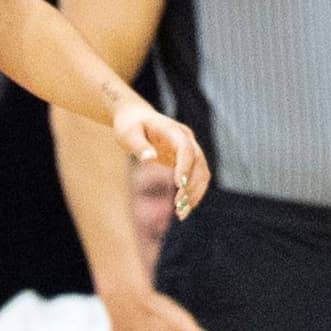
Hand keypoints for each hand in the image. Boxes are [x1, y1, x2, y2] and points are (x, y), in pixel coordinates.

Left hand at [113, 96, 205, 213]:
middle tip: (178, 207)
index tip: (179, 186)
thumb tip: (150, 159)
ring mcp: (189, 148)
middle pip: (198, 162)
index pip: (185, 148)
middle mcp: (186, 138)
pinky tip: (184, 208)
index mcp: (172, 130)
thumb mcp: (128, 134)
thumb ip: (139, 146)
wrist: (136, 116)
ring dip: (195, 192)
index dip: (185, 166)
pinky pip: (197, 176)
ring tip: (181, 214)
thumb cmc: (129, 125)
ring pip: (202, 171)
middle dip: (191, 185)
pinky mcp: (187, 159)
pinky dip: (194, 192)